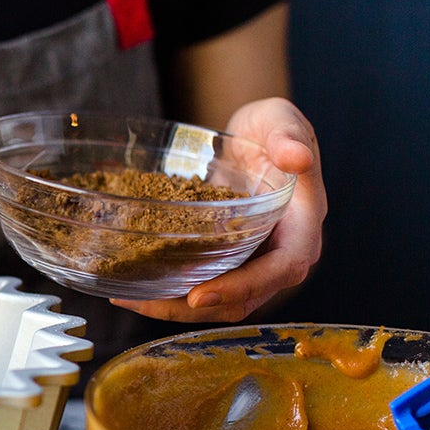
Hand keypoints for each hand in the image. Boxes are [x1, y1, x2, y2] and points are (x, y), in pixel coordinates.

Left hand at [112, 97, 325, 321]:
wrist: (253, 136)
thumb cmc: (271, 128)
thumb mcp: (280, 121)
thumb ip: (289, 136)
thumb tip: (298, 157)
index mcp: (302, 226)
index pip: (282, 269)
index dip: (243, 286)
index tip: (200, 295)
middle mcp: (280, 253)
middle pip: (244, 297)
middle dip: (195, 308)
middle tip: (145, 302)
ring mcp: (253, 262)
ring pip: (220, 300)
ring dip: (174, 306)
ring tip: (128, 298)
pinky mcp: (229, 261)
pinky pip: (203, 284)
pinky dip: (171, 290)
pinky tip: (132, 285)